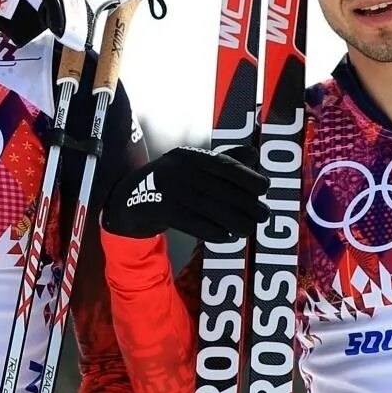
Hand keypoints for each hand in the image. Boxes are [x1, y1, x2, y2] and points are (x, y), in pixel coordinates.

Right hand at [102, 145, 268, 240]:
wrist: (127, 200)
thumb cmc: (169, 184)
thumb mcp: (193, 168)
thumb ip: (223, 161)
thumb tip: (254, 154)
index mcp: (189, 156)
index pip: (223, 164)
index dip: (246, 176)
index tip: (265, 188)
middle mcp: (178, 169)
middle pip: (218, 188)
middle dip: (245, 203)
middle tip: (263, 215)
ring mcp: (167, 189)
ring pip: (207, 207)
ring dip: (233, 220)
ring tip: (249, 229)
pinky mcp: (158, 208)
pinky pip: (191, 222)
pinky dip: (211, 231)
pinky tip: (226, 238)